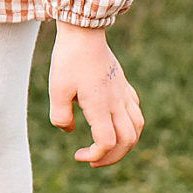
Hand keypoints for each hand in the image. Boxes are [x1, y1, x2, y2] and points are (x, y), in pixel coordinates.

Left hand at [48, 25, 143, 167]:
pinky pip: (135, 111)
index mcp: (100, 105)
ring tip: (106, 147)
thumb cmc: (68, 59)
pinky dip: (129, 125)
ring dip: (125, 144)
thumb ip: (60, 116)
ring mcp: (123, 93)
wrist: (84, 32)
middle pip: (127, 140)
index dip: (96, 155)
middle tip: (92, 160)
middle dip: (112, 157)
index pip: (107, 142)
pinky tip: (112, 123)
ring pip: (137, 127)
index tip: (79, 155)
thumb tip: (69, 131)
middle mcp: (116, 102)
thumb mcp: (56, 89)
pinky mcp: (123, 85)